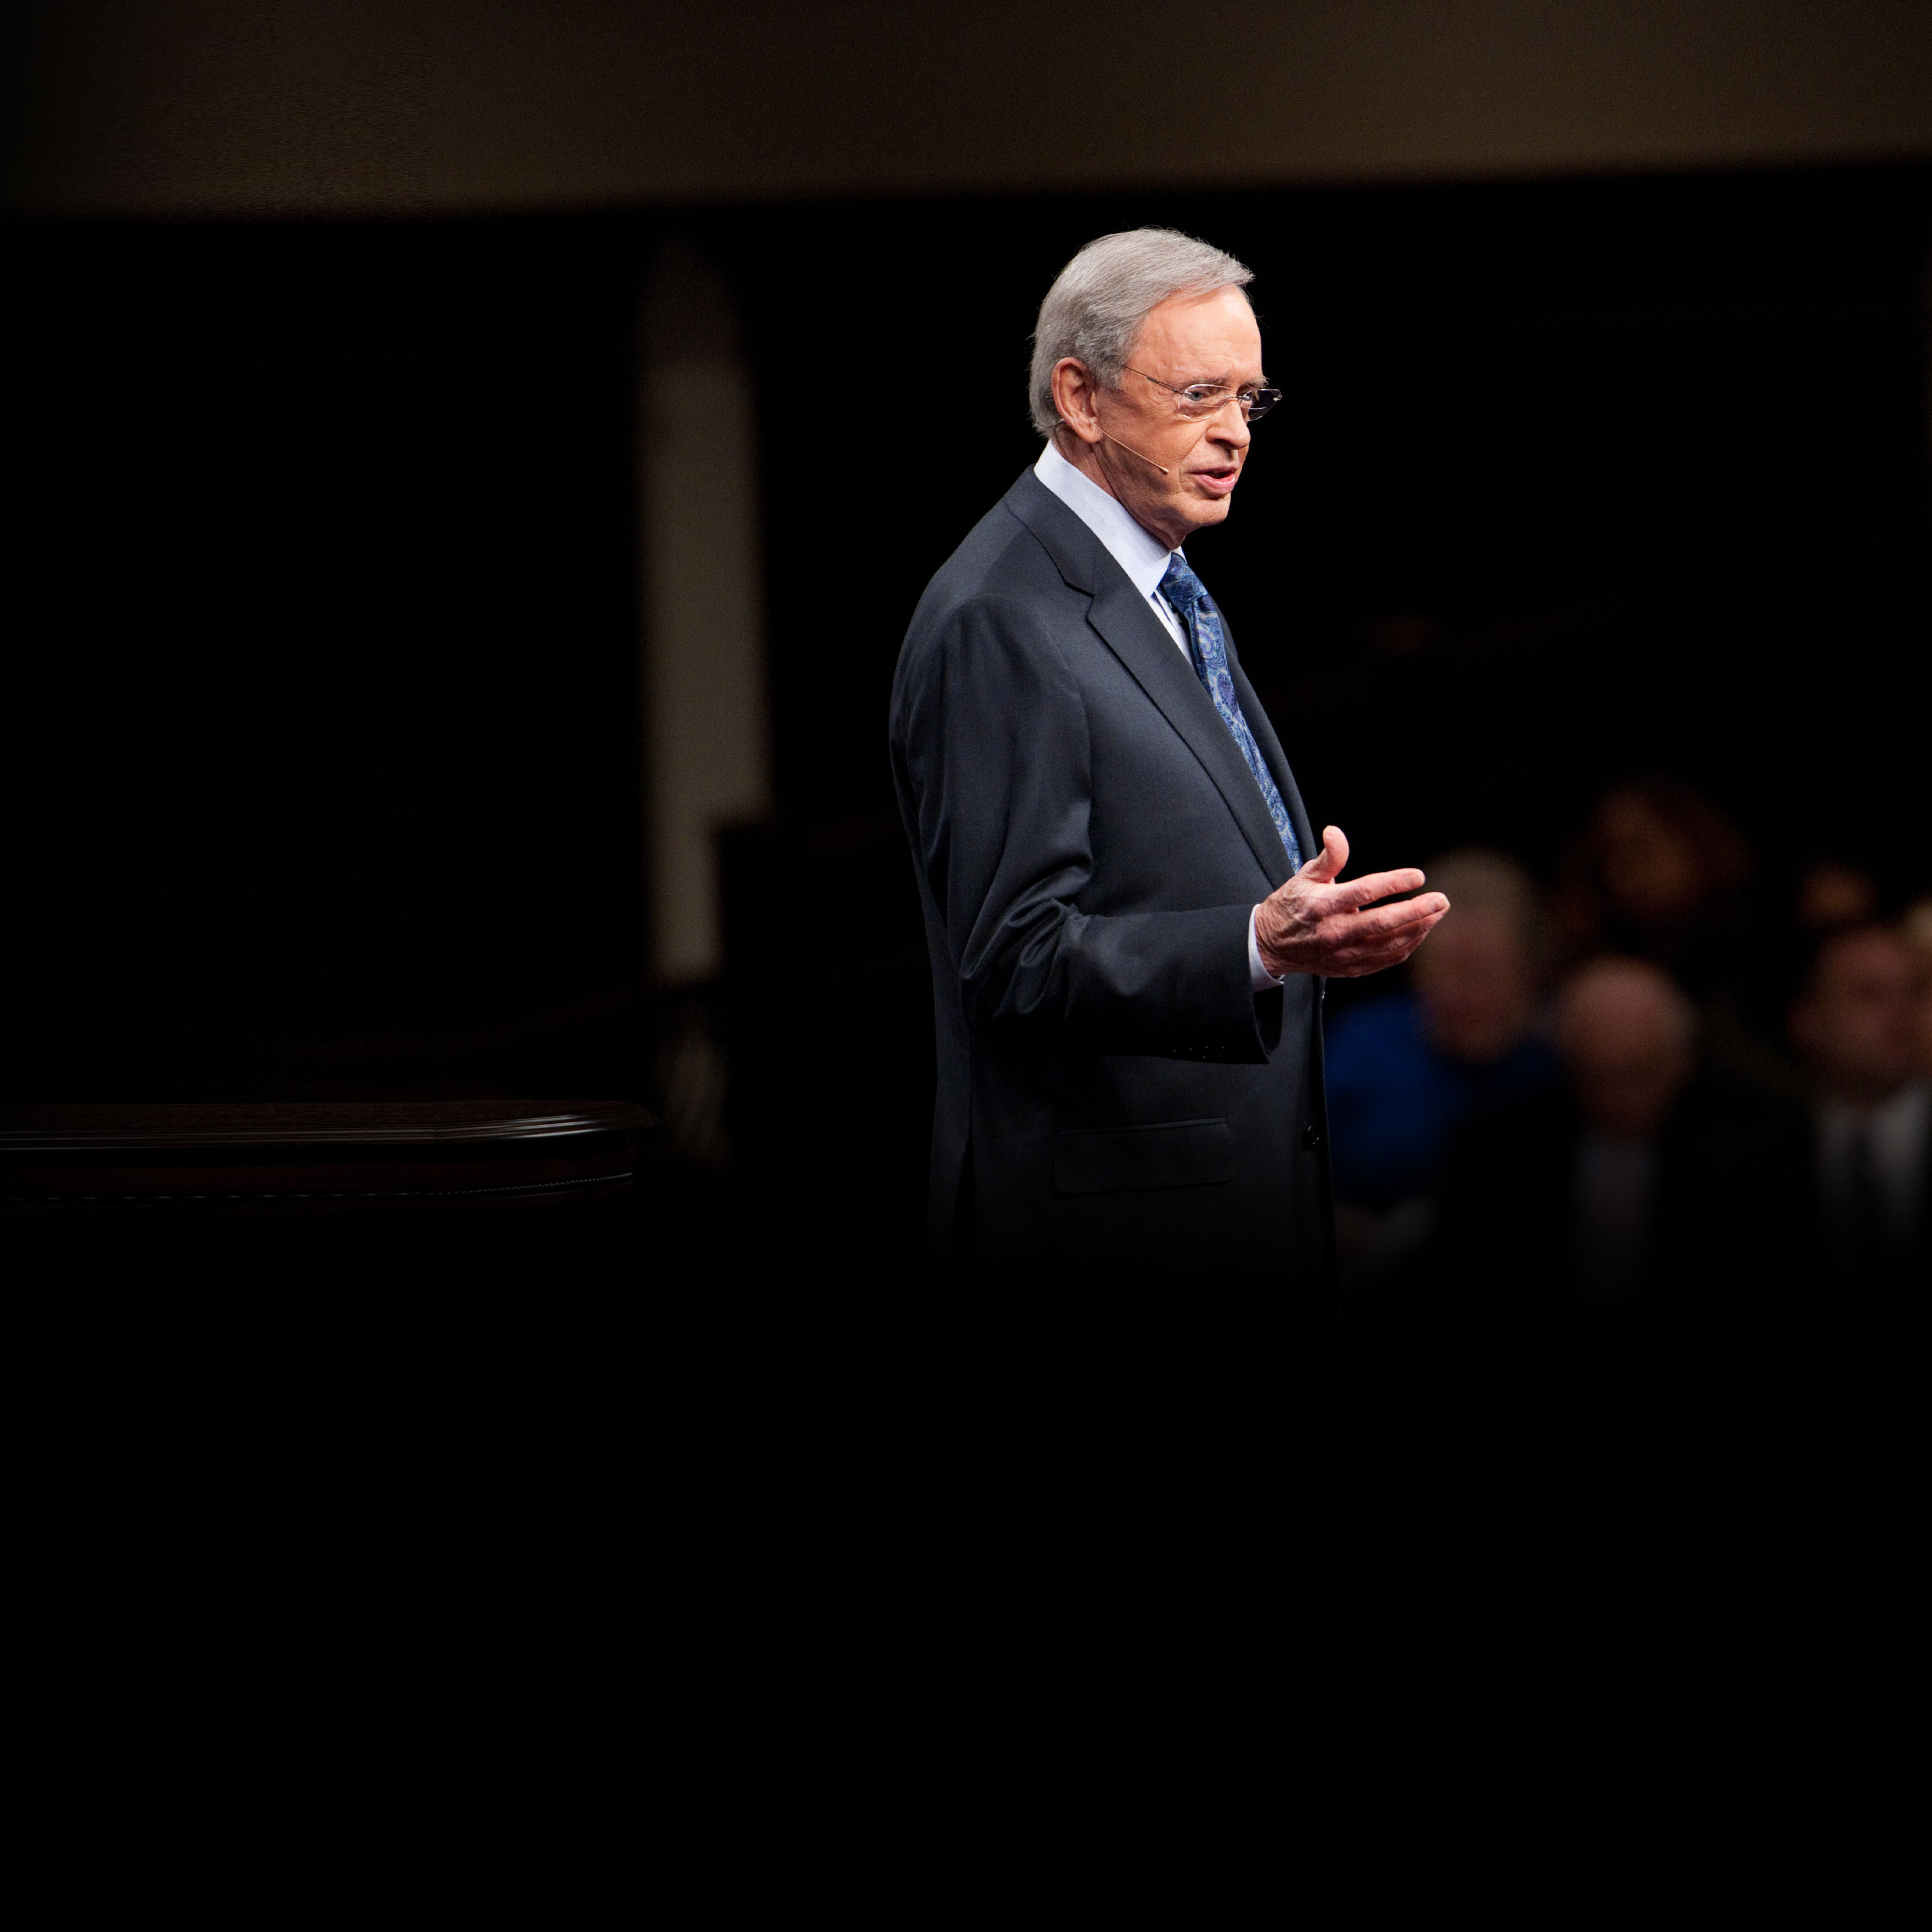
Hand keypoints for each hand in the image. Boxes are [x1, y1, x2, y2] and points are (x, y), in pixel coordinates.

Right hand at [1255, 826, 1448, 978]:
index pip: (1365, 892)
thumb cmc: (1291, 906)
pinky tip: (1419, 931)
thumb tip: (1335, 831)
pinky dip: (1407, 946)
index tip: (1418, 876)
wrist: (1270, 946)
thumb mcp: (1304, 876)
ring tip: (1437, 913)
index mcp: (1323, 905)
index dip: (1394, 883)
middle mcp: (1335, 932)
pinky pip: (1386, 959)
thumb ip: (1328, 856)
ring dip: (1419, 928)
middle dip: (1418, 911)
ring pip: (1390, 944)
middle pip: (1384, 922)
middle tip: (1441, 900)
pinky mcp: (1350, 968)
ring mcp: (1344, 953)